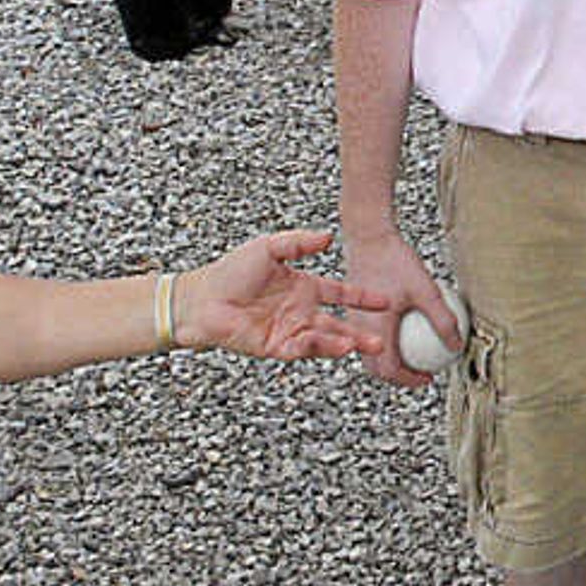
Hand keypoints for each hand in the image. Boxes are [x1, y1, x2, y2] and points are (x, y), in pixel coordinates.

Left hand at [178, 227, 396, 360]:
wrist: (201, 299)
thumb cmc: (230, 272)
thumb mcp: (268, 248)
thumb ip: (299, 243)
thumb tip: (328, 236)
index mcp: (302, 287)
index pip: (340, 294)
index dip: (362, 297)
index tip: (385, 301)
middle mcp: (299, 311)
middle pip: (338, 324)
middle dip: (361, 332)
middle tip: (382, 339)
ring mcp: (289, 330)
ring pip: (325, 340)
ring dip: (346, 343)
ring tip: (365, 345)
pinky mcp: (275, 346)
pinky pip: (302, 348)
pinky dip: (320, 346)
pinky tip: (335, 344)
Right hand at [342, 224, 458, 389]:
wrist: (368, 236)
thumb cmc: (395, 261)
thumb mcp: (427, 291)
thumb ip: (443, 320)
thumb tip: (456, 346)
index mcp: (375, 330)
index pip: (389, 370)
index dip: (409, 380)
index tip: (427, 378)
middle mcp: (359, 329)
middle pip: (375, 367)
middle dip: (397, 376)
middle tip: (420, 373)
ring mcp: (353, 319)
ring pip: (369, 352)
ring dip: (389, 360)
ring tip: (412, 355)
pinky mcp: (354, 308)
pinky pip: (368, 334)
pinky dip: (384, 342)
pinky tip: (404, 329)